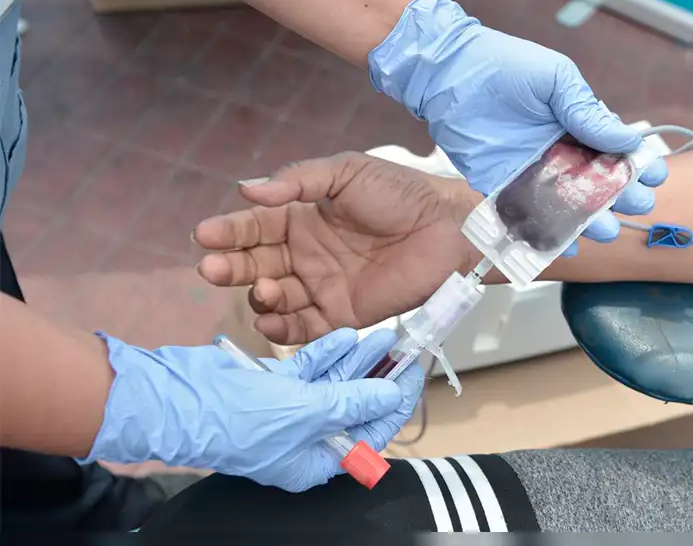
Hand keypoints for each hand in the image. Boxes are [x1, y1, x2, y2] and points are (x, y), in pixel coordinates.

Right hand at [82, 327, 423, 492]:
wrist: (176, 400)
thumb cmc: (238, 419)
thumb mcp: (306, 413)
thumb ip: (352, 402)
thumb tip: (390, 396)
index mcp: (315, 460)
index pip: (368, 435)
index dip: (393, 405)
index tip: (413, 377)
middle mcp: (305, 436)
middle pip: (354, 405)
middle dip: (379, 377)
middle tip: (405, 350)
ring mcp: (288, 408)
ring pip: (333, 382)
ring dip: (358, 359)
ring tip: (385, 334)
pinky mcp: (273, 384)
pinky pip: (308, 368)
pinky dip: (326, 353)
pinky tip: (346, 335)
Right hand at [194, 153, 476, 344]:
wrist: (446, 229)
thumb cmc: (400, 194)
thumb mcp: (346, 172)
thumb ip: (297, 180)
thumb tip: (245, 188)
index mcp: (302, 218)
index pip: (255, 226)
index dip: (229, 231)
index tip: (203, 235)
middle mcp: (306, 254)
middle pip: (257, 264)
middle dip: (232, 267)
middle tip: (213, 268)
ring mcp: (322, 286)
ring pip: (276, 298)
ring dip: (261, 296)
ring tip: (264, 289)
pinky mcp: (343, 315)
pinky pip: (305, 328)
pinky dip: (283, 329)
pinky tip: (271, 321)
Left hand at [369, 0, 667, 251]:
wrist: (451, 73)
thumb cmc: (506, 67)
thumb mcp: (555, 81)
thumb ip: (586, 111)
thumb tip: (627, 139)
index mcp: (578, 125)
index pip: (615, 150)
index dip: (637, 164)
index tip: (653, 176)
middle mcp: (560, 152)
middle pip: (597, 183)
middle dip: (620, 197)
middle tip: (635, 207)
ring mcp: (533, 172)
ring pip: (567, 204)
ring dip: (588, 220)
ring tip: (604, 230)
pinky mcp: (503, 186)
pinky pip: (528, 215)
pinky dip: (545, 232)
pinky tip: (565, 245)